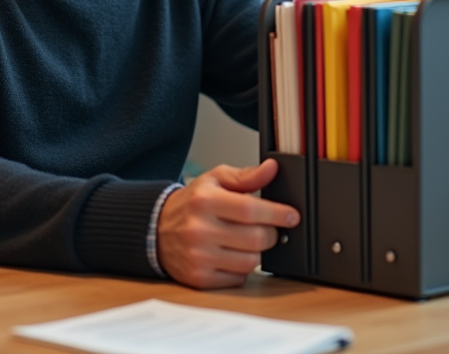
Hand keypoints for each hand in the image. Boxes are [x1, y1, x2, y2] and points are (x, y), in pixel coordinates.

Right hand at [157, 159, 299, 288]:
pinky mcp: (199, 278)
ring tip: (246, 241)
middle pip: (256, 239)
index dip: (277, 214)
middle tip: (267, 229)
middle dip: (270, 234)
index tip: (292, 216)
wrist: (155, 229)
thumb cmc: (191, 204)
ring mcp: (199, 257)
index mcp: (205, 200)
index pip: (251, 210)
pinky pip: (238, 278)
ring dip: (257, 252)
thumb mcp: (214, 180)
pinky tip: (231, 255)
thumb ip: (245, 176)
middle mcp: (200, 229)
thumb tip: (271, 169)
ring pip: (251, 262)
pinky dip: (242, 269)